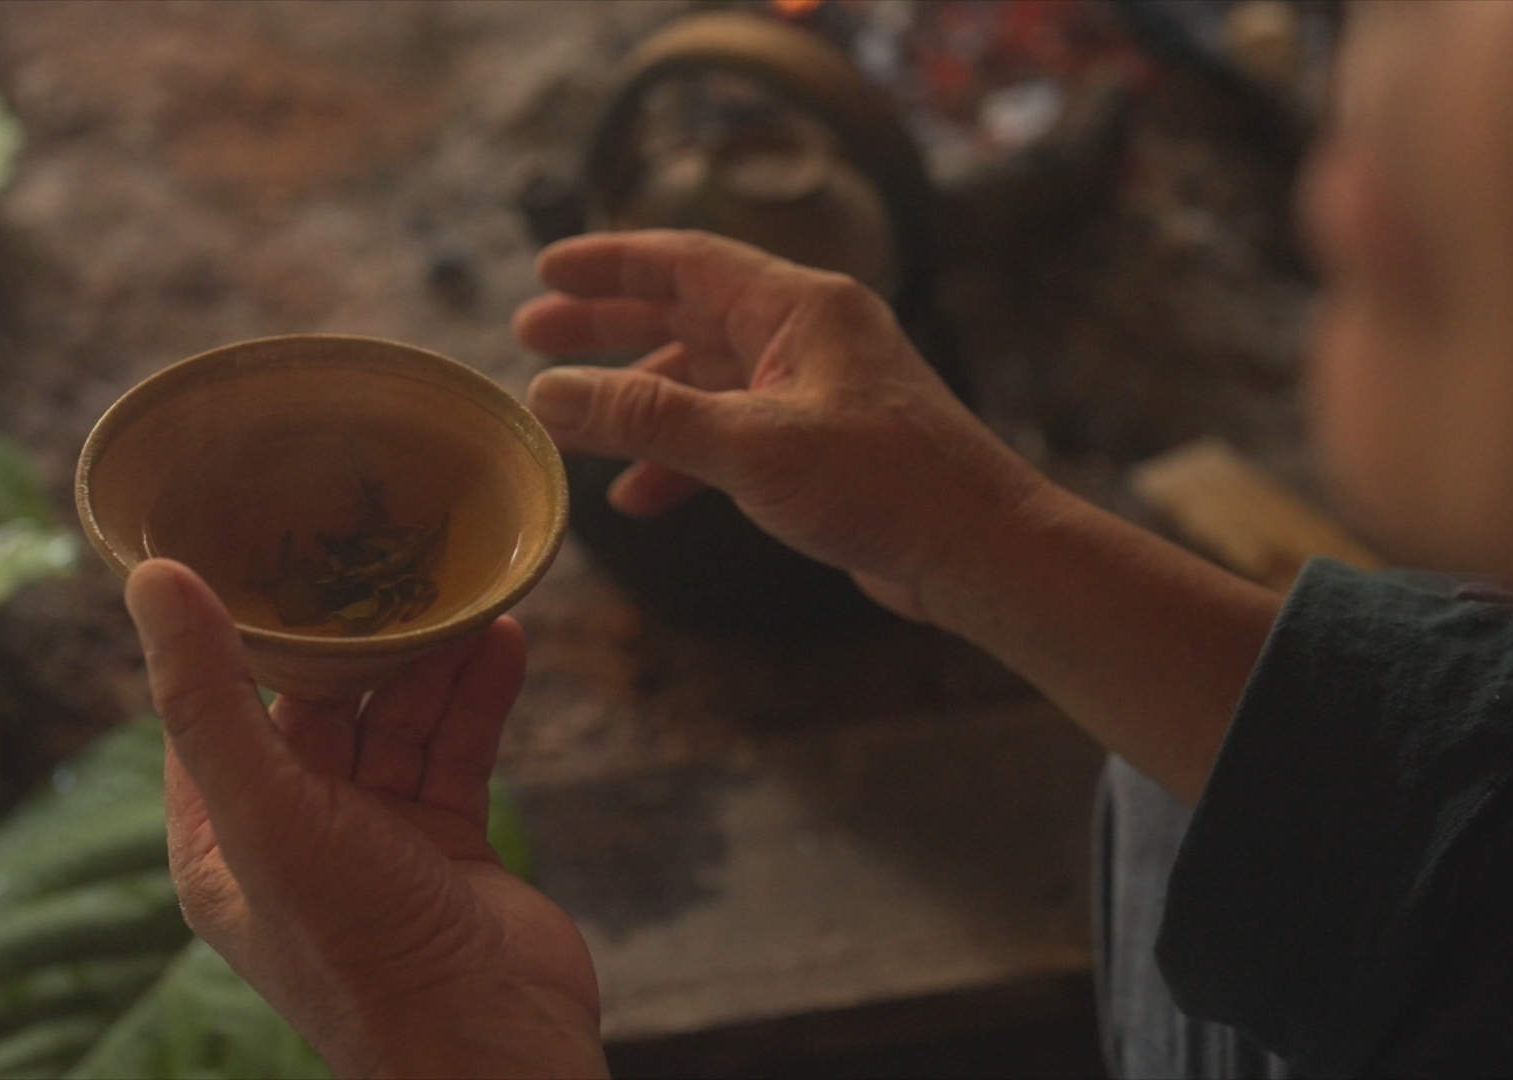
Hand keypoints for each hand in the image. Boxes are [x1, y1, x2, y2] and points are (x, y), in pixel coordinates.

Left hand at [124, 559, 606, 1078]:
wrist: (491, 1040)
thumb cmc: (362, 946)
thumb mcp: (269, 815)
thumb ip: (209, 698)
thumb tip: (150, 579)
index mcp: (223, 839)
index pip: (209, 709)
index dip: (227, 632)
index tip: (254, 548)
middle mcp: (293, 833)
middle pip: (314, 705)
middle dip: (349, 637)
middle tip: (381, 557)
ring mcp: (376, 837)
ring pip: (394, 720)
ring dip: (428, 661)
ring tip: (459, 592)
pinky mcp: (447, 841)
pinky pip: (456, 748)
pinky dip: (478, 697)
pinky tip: (503, 643)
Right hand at [516, 230, 1281, 801]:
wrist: (979, 553)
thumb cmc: (885, 484)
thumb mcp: (750, 447)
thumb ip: (647, 417)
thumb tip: (550, 393)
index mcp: (802, 305)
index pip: (688, 260)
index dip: (610, 262)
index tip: (545, 269)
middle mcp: (809, 335)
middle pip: (688, 313)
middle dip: (609, 326)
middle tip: (533, 333)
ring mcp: (815, 391)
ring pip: (705, 379)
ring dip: (637, 399)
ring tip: (566, 418)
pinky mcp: (820, 447)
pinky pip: (731, 437)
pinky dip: (682, 459)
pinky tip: (637, 496)